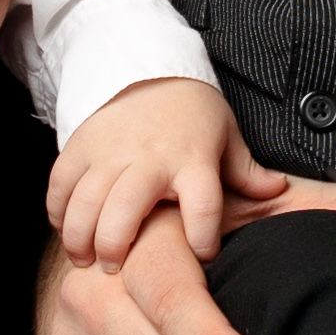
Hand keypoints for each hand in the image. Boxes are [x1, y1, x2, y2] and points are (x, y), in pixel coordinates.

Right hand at [51, 76, 276, 263]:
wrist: (149, 68)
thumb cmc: (191, 113)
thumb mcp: (227, 136)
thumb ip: (248, 172)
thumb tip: (278, 193)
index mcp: (192, 159)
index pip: (203, 207)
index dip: (204, 238)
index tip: (202, 257)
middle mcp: (149, 158)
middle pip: (123, 212)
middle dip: (114, 248)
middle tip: (115, 266)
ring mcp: (109, 152)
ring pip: (84, 203)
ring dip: (79, 237)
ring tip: (84, 257)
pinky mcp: (80, 146)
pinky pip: (59, 185)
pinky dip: (57, 211)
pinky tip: (65, 228)